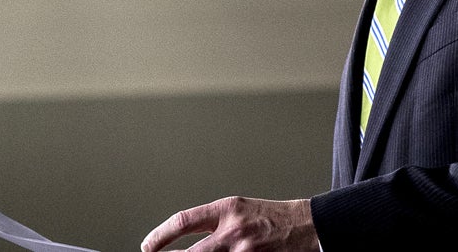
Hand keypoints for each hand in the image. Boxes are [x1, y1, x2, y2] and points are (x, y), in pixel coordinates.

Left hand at [140, 196, 317, 251]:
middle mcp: (233, 229)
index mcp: (227, 209)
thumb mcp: (240, 209)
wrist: (308, 226)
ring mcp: (245, 251)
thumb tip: (184, 240)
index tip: (148, 246)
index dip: (160, 236)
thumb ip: (214, 223)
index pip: (183, 221)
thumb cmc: (273, 217)